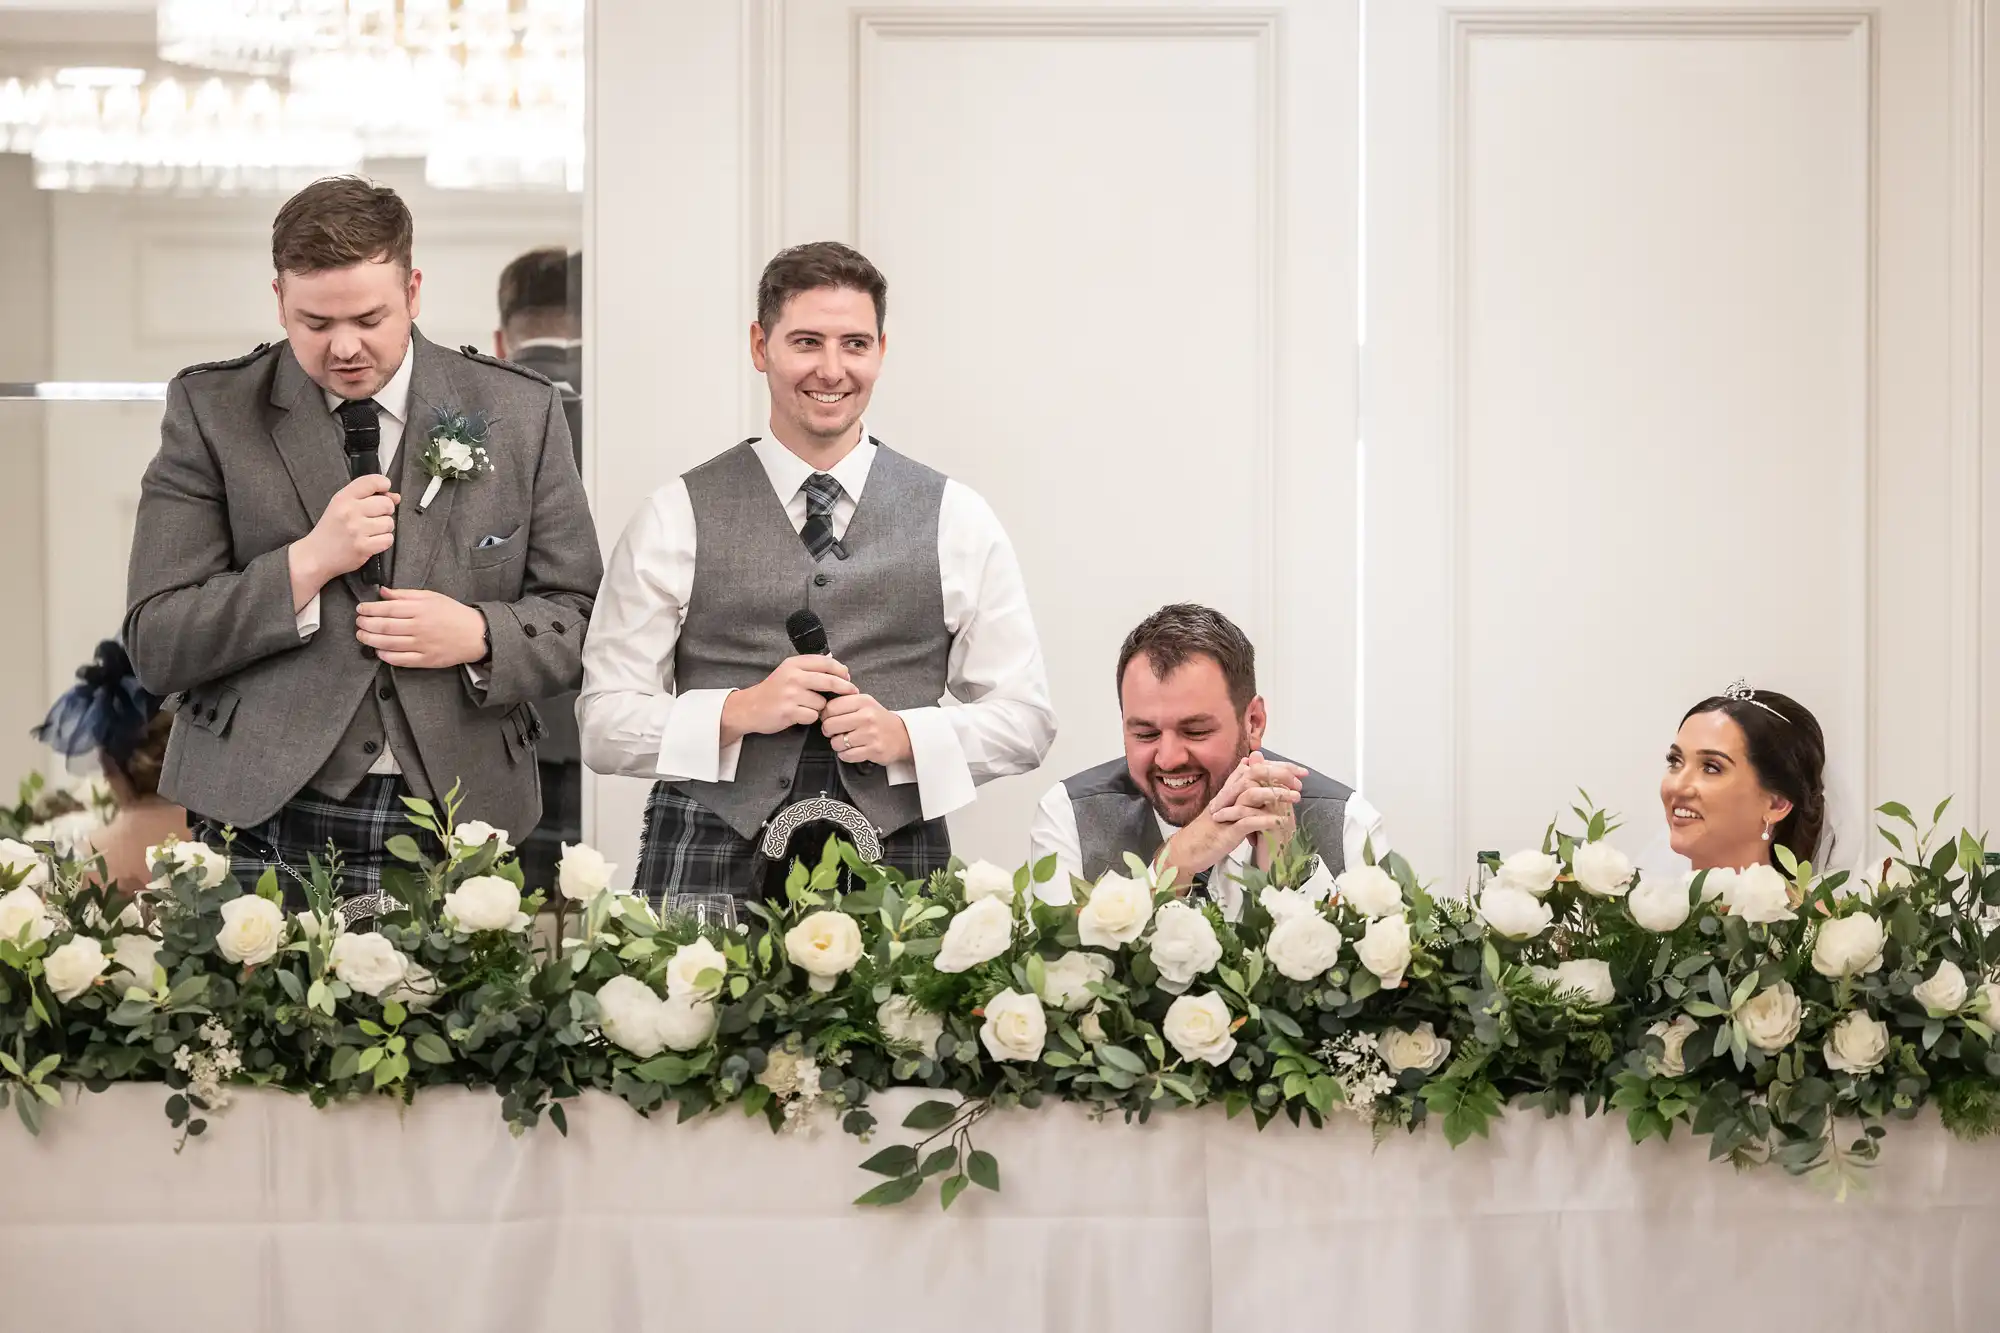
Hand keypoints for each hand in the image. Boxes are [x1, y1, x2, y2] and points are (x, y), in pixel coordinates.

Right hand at [291, 475, 397, 602]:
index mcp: (343, 498)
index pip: (372, 482)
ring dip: (384, 528)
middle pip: (386, 504)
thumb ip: (367, 497)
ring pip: (389, 523)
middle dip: (386, 511)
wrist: (315, 556)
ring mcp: (357, 530)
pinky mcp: (364, 547)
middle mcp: (350, 511)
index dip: (384, 484)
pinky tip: (371, 541)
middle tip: (374, 517)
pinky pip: (388, 539)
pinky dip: (383, 541)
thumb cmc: (331, 530)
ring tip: (370, 531)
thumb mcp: (341, 506)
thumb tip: (395, 497)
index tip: (385, 490)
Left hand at [355, 588, 487, 667]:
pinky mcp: (426, 659)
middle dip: (366, 625)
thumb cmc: (453, 613)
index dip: (370, 609)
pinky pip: (401, 660)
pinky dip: (386, 656)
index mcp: (421, 609)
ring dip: (370, 640)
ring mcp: (423, 645)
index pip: (388, 609)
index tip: (360, 609)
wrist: (476, 634)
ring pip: (388, 644)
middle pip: (384, 627)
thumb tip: (383, 592)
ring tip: (362, 636)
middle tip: (358, 623)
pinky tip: (378, 651)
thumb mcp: (431, 597)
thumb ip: (405, 595)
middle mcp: (420, 627)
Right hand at [720, 655, 855, 743]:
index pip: (826, 663)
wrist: (750, 707)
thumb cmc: (774, 690)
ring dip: (820, 707)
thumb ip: (810, 667)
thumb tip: (837, 666)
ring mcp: (790, 694)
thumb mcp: (789, 671)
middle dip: (845, 688)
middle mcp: (793, 676)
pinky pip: (813, 716)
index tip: (848, 677)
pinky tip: (800, 715)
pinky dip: (810, 718)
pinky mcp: (789, 711)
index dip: (841, 671)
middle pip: (830, 682)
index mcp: (794, 664)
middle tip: (853, 692)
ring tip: (807, 707)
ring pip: (822, 702)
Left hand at [820, 693, 913, 766]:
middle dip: (829, 731)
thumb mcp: (865, 703)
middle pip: (830, 725)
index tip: (830, 719)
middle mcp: (867, 716)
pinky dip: (845, 755)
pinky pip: (846, 756)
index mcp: (863, 701)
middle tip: (835, 732)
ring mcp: (870, 734)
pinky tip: (852, 750)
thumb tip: (820, 708)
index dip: (825, 715)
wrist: (902, 735)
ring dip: (837, 744)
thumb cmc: (878, 719)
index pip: (830, 707)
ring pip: (836, 742)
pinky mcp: (873, 750)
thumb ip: (845, 702)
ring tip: (846, 741)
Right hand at [1161, 753, 1305, 882]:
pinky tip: (1280, 821)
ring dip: (1276, 794)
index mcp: (1231, 788)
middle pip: (1255, 774)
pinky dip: (1265, 820)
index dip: (1280, 767)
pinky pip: (1248, 821)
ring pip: (1252, 794)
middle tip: (1300, 782)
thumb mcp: (1228, 804)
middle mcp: (1228, 796)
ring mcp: (1228, 812)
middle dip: (1281, 774)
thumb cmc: (1210, 829)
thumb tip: (1247, 762)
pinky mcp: (1227, 830)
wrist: (1188, 850)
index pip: (1257, 768)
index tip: (1300, 772)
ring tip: (1296, 797)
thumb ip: (1238, 784)